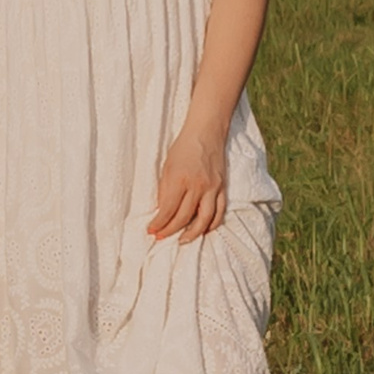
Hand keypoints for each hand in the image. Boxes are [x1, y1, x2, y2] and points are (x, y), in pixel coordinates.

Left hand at [147, 124, 227, 242]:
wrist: (206, 133)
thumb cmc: (182, 148)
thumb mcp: (166, 166)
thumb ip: (165, 189)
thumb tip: (162, 211)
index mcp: (179, 179)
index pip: (168, 209)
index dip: (159, 223)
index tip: (151, 230)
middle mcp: (197, 185)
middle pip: (184, 217)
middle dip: (170, 230)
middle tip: (161, 237)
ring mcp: (212, 188)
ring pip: (204, 219)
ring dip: (192, 234)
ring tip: (182, 241)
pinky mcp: (222, 188)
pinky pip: (219, 212)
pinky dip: (212, 224)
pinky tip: (203, 230)